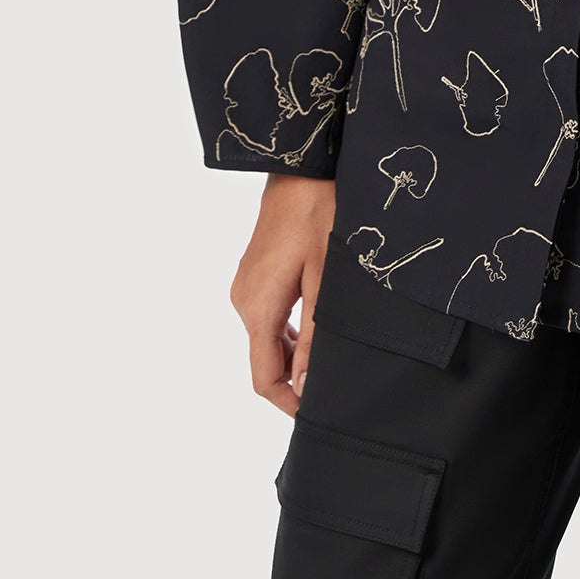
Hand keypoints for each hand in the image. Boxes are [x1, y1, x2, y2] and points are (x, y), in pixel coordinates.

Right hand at [228, 175, 335, 416]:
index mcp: (258, 307)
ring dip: (293, 352)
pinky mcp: (254, 272)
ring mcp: (245, 285)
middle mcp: (243, 300)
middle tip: (336, 380)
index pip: (263, 377)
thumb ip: (314, 334)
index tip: (317, 413)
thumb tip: (304, 385)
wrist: (300, 165)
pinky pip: (267, 314)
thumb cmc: (318, 215)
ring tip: (332, 352)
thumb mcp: (325, 277)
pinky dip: (288, 329)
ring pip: (266, 337)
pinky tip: (315, 323)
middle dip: (295, 377)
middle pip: (264, 359)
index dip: (288, 402)